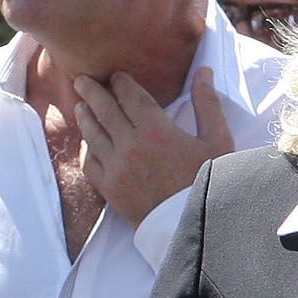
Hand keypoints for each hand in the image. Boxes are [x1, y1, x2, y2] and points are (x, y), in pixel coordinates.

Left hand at [73, 70, 233, 226]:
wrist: (192, 225)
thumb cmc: (207, 182)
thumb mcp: (217, 141)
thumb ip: (207, 104)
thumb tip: (203, 72)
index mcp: (156, 130)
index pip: (130, 96)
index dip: (120, 82)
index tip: (115, 75)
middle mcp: (130, 145)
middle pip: (104, 110)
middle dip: (91, 91)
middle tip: (81, 79)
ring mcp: (116, 168)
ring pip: (92, 135)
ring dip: (84, 117)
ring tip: (80, 106)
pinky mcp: (110, 189)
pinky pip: (90, 163)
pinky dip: (86, 150)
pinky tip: (87, 143)